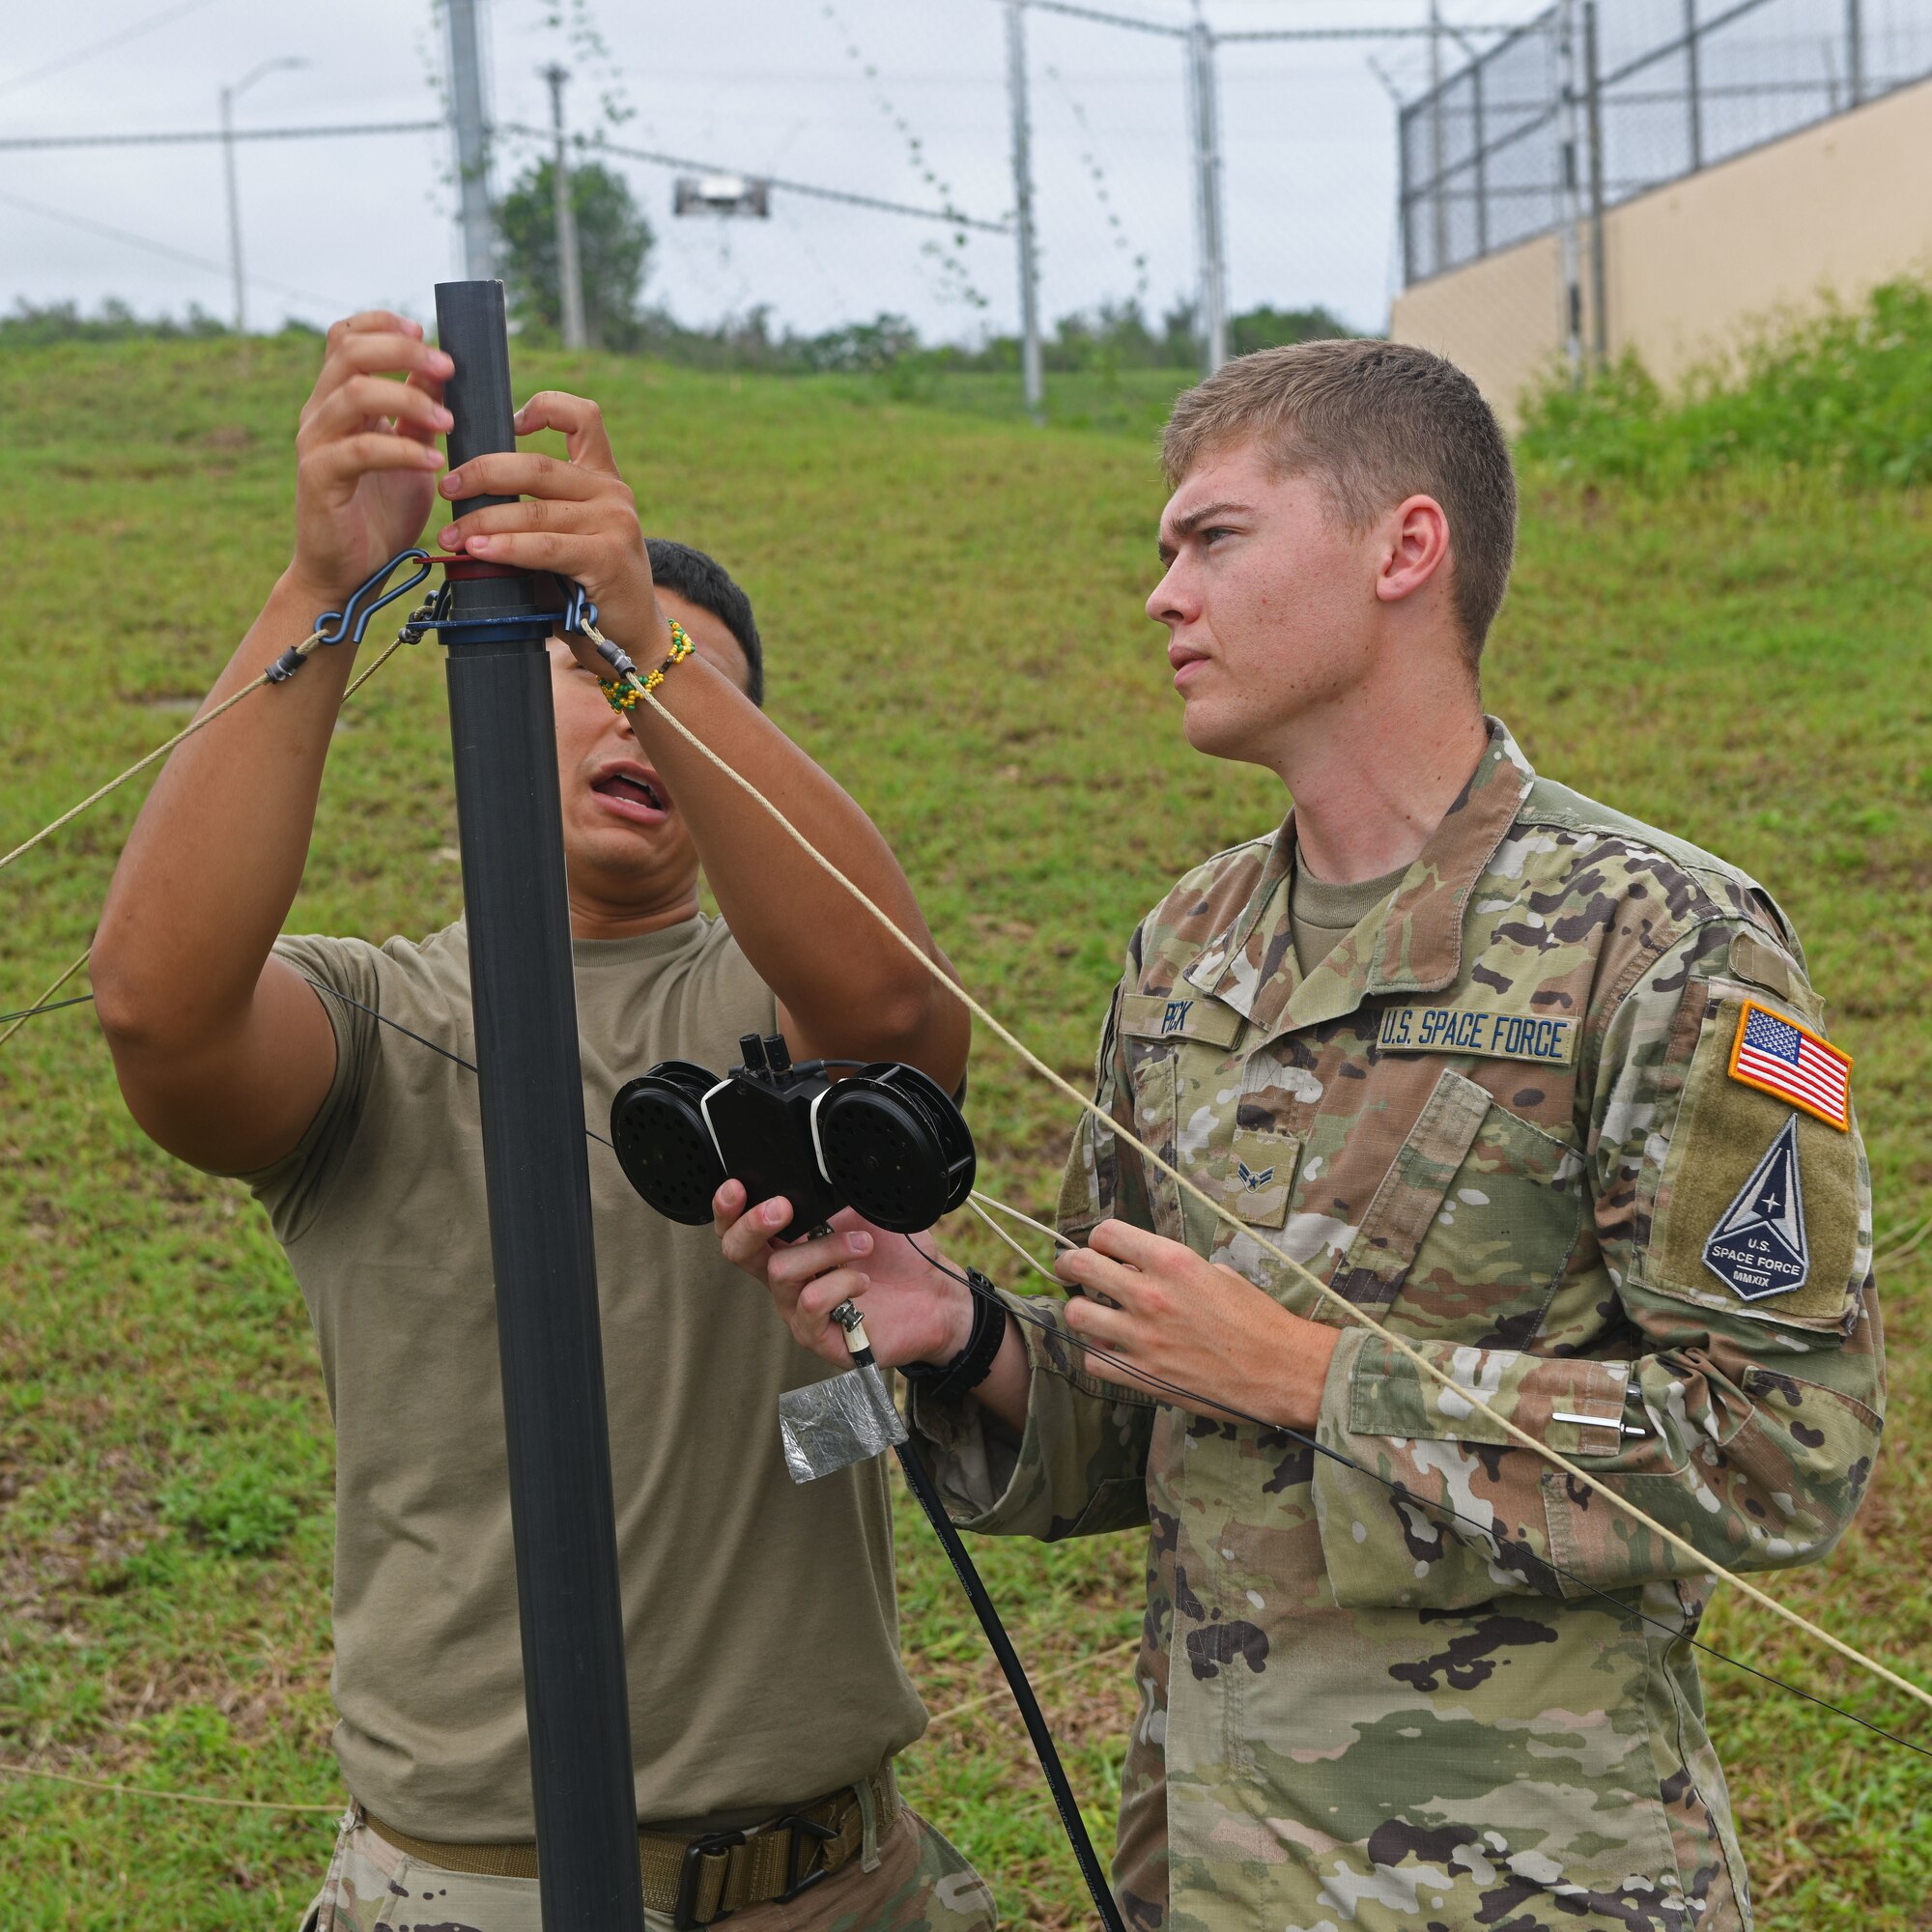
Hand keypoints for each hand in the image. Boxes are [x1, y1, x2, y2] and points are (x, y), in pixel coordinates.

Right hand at [291, 311, 450, 601]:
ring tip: (448, 423)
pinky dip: (401, 451)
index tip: (424, 329)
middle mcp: (321, 414)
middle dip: (402, 350)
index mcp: (339, 401)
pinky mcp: (320, 479)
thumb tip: (440, 368)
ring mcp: (316, 444)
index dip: (381, 323)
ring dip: (409, 399)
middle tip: (448, 367)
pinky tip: (435, 463)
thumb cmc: (380, 513)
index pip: (345, 337)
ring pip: (353, 393)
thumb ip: (419, 413)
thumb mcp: (410, 453)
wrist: (350, 574)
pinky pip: (360, 450)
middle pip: (349, 352)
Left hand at [435, 390, 664, 671]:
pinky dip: (507, 548)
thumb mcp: (567, 537)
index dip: (543, 407)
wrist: (633, 641)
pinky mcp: (608, 557)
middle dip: (481, 473)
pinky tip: (480, 552)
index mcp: (602, 479)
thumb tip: (468, 500)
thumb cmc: (588, 590)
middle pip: (535, 465)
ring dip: (483, 521)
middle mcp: (611, 493)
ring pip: (534, 509)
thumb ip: (537, 511)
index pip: (582, 417)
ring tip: (452, 537)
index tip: (508, 423)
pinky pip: (545, 545)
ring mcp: (613, 523)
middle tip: (447, 488)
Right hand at [712, 1182, 973, 1371]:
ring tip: (863, 1244)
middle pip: (738, 1252)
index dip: (727, 1209)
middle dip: (753, 1224)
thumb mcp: (863, 1211)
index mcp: (788, 1243)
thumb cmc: (895, 1255)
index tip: (737, 1187)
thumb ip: (832, 1195)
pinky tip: (863, 1280)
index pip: (738, 1228)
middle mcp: (786, 1277)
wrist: (934, 1295)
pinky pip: (811, 1304)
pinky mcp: (819, 1337)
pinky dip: (840, 1283)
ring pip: (783, 1272)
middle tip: (782, 1208)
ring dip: (826, 1249)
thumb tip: (819, 1165)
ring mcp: (798, 1309)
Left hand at [1055, 1219, 1340, 1431]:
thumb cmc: (1260, 1320)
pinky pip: (1094, 1359)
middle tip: (1072, 1272)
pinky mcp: (1143, 1375)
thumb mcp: (1219, 1274)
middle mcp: (1150, 1294)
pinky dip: (1098, 1355)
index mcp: (1172, 1261)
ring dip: (1082, 1313)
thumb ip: (1175, 1269)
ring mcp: (1143, 1337)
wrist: (1284, 1370)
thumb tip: (1146, 1269)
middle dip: (1071, 1266)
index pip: (1107, 1234)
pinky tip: (1113, 1351)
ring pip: (1076, 1314)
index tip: (1097, 1249)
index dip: (1097, 1240)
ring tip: (1094, 1315)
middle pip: (1080, 1266)